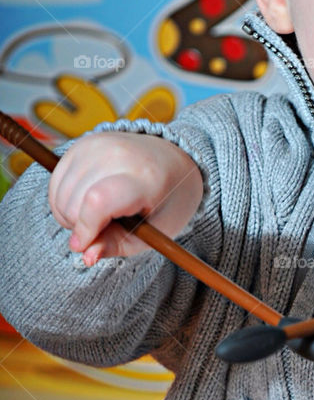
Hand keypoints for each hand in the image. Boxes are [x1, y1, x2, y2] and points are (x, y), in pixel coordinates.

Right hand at [49, 131, 203, 265]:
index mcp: (145, 177)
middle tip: (103, 229)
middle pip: (74, 201)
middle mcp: (118, 154)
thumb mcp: (153, 232)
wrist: (172, 161)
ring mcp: (96, 143)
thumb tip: (86, 256)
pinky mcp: (81, 142)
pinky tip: (85, 202)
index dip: (85, 228)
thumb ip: (117, 245)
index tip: (82, 246)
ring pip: (60, 194)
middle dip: (80, 226)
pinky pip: (55, 182)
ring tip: (97, 216)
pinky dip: (63, 200)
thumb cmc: (166, 202)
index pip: (98, 201)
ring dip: (70, 215)